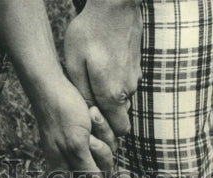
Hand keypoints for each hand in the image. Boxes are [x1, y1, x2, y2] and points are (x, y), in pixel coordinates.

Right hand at [29, 76, 117, 177]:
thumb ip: (88, 174)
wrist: (55, 84)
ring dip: (102, 135)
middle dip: (100, 155)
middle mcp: (73, 166)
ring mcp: (84, 151)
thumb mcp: (76, 147)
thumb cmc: (61, 115)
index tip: (93, 173)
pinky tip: (91, 113)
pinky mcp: (92, 137)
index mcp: (62, 175)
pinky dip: (102, 126)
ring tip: (88, 119)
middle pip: (101, 176)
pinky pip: (108, 139)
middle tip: (89, 138)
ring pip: (107, 156)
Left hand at [64, 0, 142, 136]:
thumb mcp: (75, 64)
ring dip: (109, 95)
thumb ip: (83, 94)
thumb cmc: (90, 32)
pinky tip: (102, 66)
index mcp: (113, 95)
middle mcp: (129, 90)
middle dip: (108, 115)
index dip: (107, 130)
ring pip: (123, 99)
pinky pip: (125, 83)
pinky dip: (115, 80)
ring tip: (93, 78)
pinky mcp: (137, 66)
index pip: (119, 131)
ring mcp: (135, 77)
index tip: (93, 119)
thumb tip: (88, 116)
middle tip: (89, 99)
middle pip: (121, 116)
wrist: (116, 3)